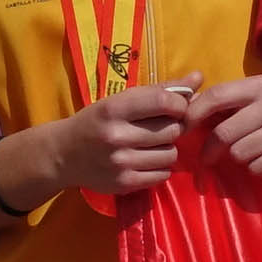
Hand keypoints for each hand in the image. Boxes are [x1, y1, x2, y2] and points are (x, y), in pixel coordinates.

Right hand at [29, 74, 198, 198]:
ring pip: (171, 154)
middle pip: (172, 130)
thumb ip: (161, 89)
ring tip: (150, 144)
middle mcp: (117, 136)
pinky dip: (160, 167)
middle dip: (173, 127)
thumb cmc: (97, 121)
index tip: (175, 107)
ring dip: (167, 148)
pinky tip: (145, 160)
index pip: (164, 101)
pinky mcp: (124, 183)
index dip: (180, 104)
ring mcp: (121, 162)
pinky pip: (162, 174)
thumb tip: (198, 77)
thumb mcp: (120, 100)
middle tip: (160, 127)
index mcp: (115, 108)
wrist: (63, 154)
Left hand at [189, 75, 261, 178]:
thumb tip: (181, 103)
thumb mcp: (250, 97)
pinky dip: (253, 167)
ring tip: (245, 152)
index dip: (194, 113)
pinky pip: (256, 167)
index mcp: (258, 86)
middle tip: (207, 155)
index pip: (217, 96)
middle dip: (211, 148)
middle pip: (225, 133)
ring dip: (236, 158)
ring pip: (239, 153)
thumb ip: (219, 100)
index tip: (183, 128)